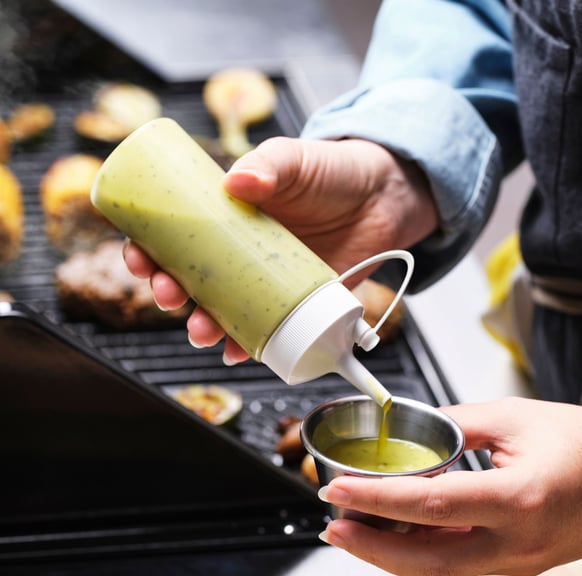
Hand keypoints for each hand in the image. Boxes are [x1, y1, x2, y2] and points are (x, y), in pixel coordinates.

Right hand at [123, 136, 438, 361]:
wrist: (384, 196)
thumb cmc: (331, 172)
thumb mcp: (293, 159)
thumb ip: (269, 163)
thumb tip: (238, 180)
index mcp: (224, 221)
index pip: (171, 241)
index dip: (147, 252)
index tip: (138, 257)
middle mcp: (238, 257)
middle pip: (190, 283)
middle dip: (169, 294)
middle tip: (168, 294)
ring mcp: (265, 284)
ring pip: (221, 313)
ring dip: (202, 327)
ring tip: (200, 330)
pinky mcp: (295, 306)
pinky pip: (266, 332)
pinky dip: (249, 346)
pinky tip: (237, 351)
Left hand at [317, 397, 581, 575]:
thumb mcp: (516, 418)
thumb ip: (455, 425)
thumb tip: (409, 433)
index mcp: (519, 499)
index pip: (430, 506)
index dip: (376, 500)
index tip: (337, 491)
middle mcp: (518, 543)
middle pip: (427, 562)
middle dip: (370, 547)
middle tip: (332, 525)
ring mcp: (520, 561)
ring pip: (440, 569)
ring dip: (391, 553)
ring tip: (353, 529)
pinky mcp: (520, 565)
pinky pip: (460, 563)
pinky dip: (421, 550)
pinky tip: (396, 532)